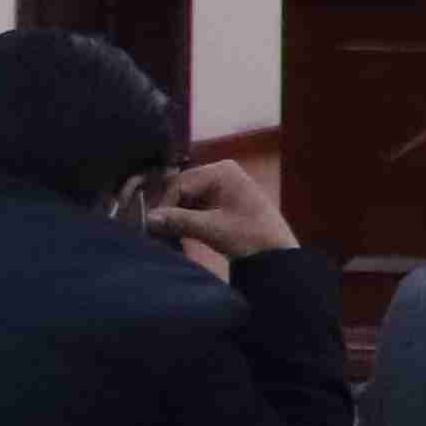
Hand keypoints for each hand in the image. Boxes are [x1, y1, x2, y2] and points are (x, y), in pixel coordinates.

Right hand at [140, 159, 295, 265]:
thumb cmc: (251, 237)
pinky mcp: (221, 203)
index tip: (152, 227)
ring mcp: (221, 187)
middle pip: (181, 189)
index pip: (180, 183)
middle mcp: (220, 173)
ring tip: (164, 236)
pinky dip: (185, 220)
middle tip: (154, 232)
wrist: (278, 255)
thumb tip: (147, 219)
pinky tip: (176, 235)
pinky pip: (194, 207)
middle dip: (168, 211)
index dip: (164, 205)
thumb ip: (179, 221)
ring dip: (175, 217)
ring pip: (185, 199)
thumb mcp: (213, 229)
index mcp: (221, 171)